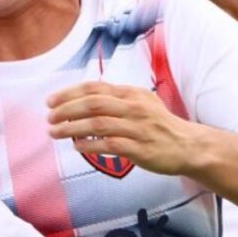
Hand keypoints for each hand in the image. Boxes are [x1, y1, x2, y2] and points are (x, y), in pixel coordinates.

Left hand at [47, 81, 201, 175]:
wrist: (188, 145)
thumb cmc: (159, 124)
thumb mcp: (141, 102)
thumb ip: (116, 98)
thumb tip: (83, 98)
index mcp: (131, 93)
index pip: (95, 88)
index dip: (69, 93)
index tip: (51, 101)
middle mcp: (133, 107)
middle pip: (93, 104)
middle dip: (66, 109)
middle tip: (49, 117)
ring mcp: (137, 128)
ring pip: (98, 124)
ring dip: (72, 128)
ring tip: (55, 132)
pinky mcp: (140, 148)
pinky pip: (110, 145)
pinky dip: (90, 145)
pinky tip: (77, 147)